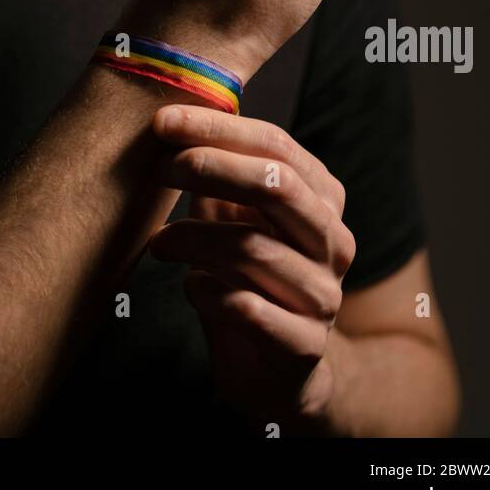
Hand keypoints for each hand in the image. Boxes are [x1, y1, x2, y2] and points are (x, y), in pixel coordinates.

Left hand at [148, 104, 355, 432]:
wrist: (275, 370)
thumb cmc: (246, 277)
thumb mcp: (230, 217)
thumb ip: (214, 174)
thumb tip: (171, 119)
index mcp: (321, 198)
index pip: (276, 145)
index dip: (218, 128)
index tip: (163, 121)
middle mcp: (332, 241)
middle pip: (278, 185)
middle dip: (210, 165)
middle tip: (159, 168)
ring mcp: (324, 295)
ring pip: (255, 248)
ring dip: (192, 237)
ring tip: (157, 242)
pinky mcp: (303, 347)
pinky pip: (249, 309)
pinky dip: (209, 292)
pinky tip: (190, 286)